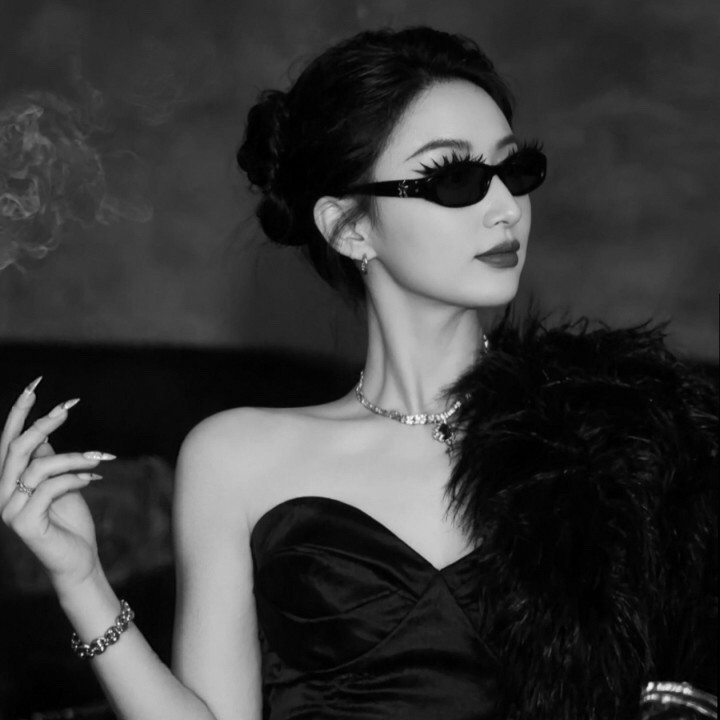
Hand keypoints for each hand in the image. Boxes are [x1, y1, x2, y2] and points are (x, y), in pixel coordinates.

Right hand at [0, 377, 115, 594]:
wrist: (78, 559)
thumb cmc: (70, 519)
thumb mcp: (61, 481)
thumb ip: (46, 459)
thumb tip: (43, 432)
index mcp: (8, 481)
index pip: (7, 441)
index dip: (19, 412)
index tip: (36, 385)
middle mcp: (1, 494)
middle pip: (16, 449)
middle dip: (43, 424)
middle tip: (68, 408)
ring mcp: (9, 511)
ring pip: (39, 466)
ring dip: (75, 457)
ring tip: (101, 458)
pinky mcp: (24, 524)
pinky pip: (50, 488)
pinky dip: (75, 479)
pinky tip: (93, 480)